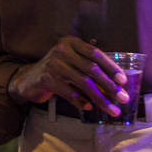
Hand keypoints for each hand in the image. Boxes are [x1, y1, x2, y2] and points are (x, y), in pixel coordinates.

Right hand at [8, 36, 128, 117]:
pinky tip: (90, 108)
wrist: (28, 79)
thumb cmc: (57, 70)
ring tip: (112, 109)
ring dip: (100, 98)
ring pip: (83, 83)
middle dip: (110, 86)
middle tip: (122, 98)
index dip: (111, 67)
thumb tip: (116, 84)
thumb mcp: (72, 62)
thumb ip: (89, 67)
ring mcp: (53, 64)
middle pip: (92, 69)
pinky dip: (81, 102)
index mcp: (71, 42)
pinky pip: (69, 93)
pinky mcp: (46, 79)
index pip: (95, 53)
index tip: (123, 81)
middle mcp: (62, 50)